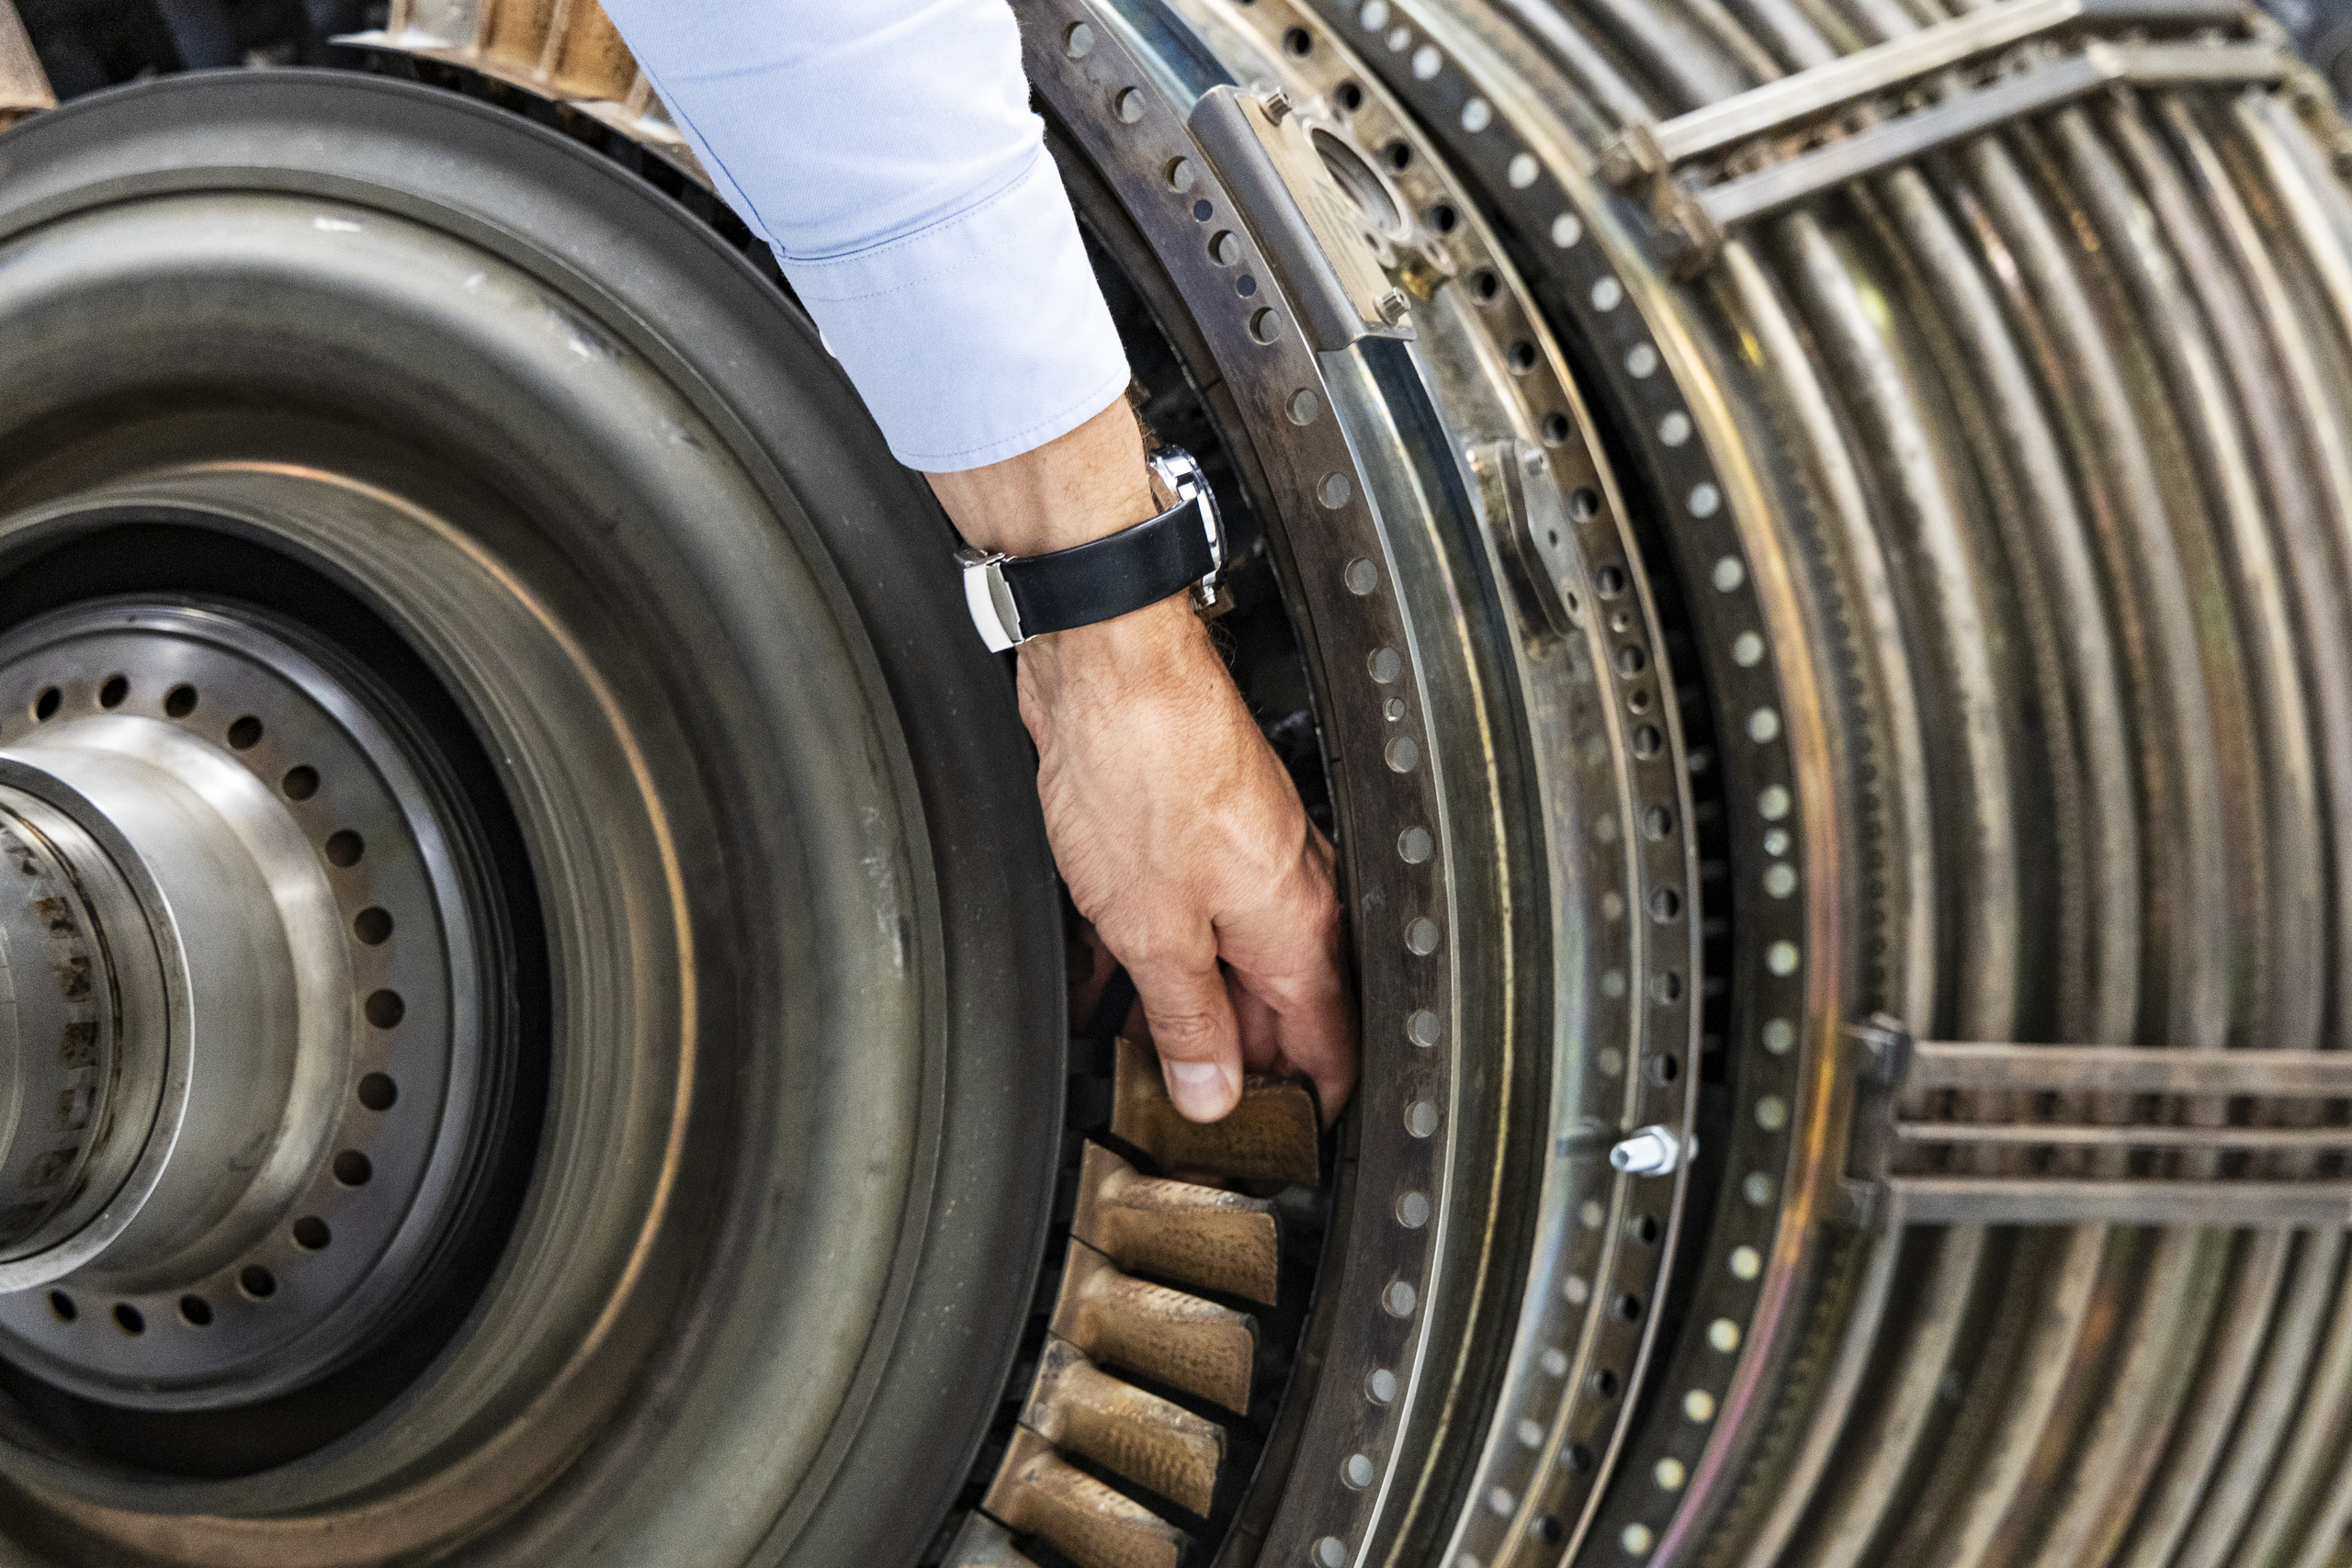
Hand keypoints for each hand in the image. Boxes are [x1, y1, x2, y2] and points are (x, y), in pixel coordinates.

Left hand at [928, 399, 1357, 1122]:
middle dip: (1236, 1071)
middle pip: (1277, 1011)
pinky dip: (1150, 963)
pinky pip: (1182, 921)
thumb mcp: (1156, 931)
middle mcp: (1286, 893)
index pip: (1335, 1046)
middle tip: (1190, 1125)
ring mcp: (1239, 860)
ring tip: (1138, 1072)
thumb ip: (1188, 1019)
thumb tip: (1212, 1091)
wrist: (1104, 662)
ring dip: (1184, 1017)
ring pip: (1224, 965)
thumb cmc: (1144, 767)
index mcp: (1299, 925)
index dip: (1312, 1109)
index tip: (1280, 1154)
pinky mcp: (1188, 833)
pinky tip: (1105, 993)